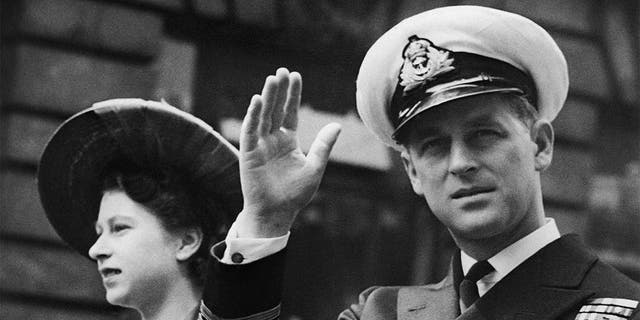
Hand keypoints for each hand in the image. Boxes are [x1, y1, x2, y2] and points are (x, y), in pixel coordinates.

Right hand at [236, 68, 340, 237]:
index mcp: (288, 141)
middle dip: (279, 91)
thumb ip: (323, 146)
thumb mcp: (314, 167)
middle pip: (275, 110)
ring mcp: (259, 146)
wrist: (277, 214)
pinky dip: (253, 115)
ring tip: (272, 79)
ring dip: (267, 97)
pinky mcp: (248, 153)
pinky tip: (258, 100)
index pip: (289, 112)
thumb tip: (336, 125)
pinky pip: (250, 131)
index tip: (295, 76)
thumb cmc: (294, 195)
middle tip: (282, 71)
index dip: (292, 95)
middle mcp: (272, 140)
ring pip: (263, 116)